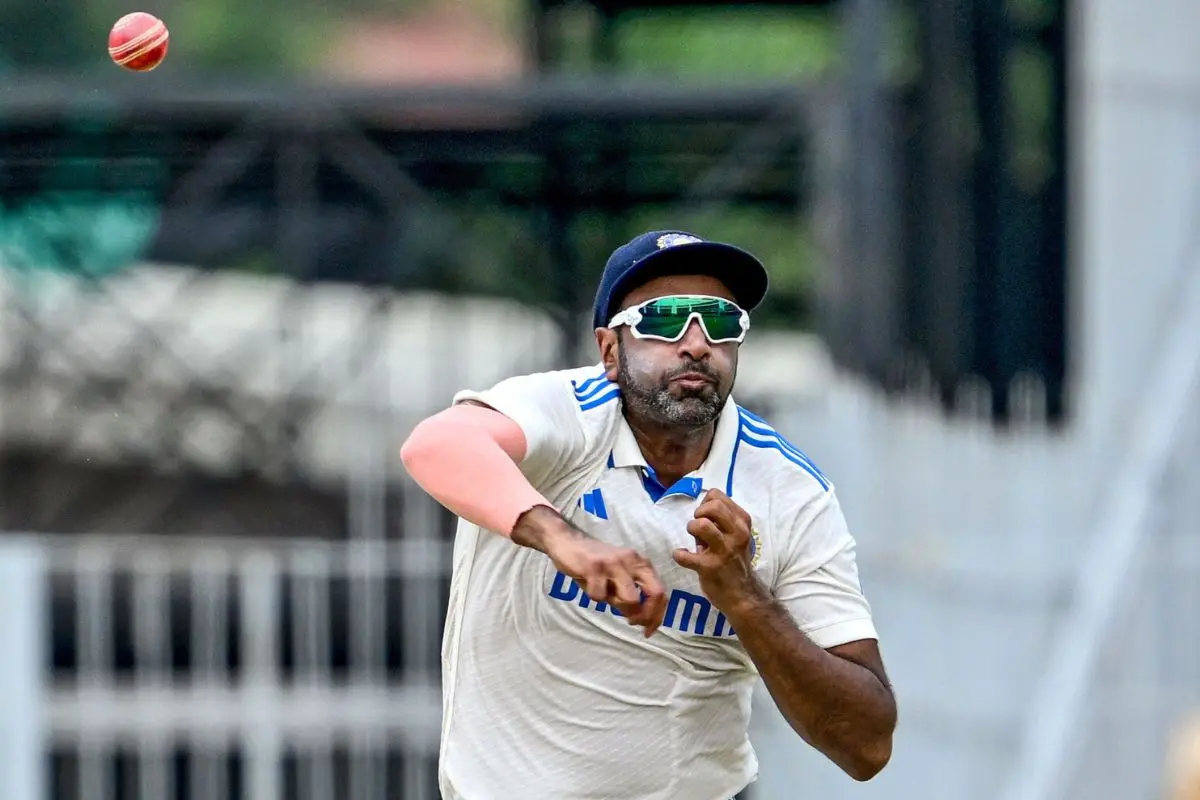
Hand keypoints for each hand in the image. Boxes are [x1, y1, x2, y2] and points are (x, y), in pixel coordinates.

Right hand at [513, 506, 667, 636]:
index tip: (648, 631)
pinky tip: (588, 584)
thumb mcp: (620, 576)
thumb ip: (633, 593)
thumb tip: (643, 620)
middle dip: (644, 615)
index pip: (661, 592)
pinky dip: (593, 597)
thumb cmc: (596, 565)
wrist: (568, 542)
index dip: (657, 616)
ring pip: (629, 599)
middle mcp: (633, 561)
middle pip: (654, 595)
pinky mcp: (595, 567)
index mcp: (641, 563)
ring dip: (617, 606)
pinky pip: (599, 596)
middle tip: (630, 622)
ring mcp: (614, 563)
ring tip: (605, 595)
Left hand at [672, 488, 760, 610]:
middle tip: (698, 526)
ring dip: (692, 528)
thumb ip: (721, 520)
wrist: (742, 594)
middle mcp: (737, 534)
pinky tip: (682, 555)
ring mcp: (724, 551)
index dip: (705, 503)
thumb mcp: (735, 535)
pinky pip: (686, 556)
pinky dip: (679, 554)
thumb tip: (701, 507)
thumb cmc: (734, 560)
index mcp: (742, 522)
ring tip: (693, 538)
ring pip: (702, 525)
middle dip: (699, 512)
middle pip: (713, 506)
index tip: (705, 516)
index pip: (717, 495)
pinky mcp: (710, 568)